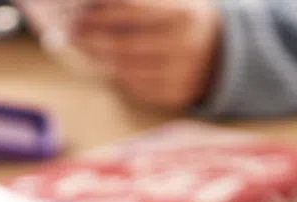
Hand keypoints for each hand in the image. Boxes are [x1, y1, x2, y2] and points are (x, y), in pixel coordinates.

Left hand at [71, 0, 222, 109]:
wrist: (222, 53)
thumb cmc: (186, 19)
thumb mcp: (174, 0)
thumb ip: (139, 2)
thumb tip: (100, 3)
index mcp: (183, 15)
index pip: (131, 11)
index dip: (102, 13)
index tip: (80, 13)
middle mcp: (184, 46)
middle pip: (124, 45)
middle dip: (93, 39)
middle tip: (74, 33)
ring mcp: (181, 75)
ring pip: (127, 69)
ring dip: (99, 58)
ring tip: (85, 46)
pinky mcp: (175, 96)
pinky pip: (136, 87)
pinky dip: (118, 75)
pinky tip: (108, 63)